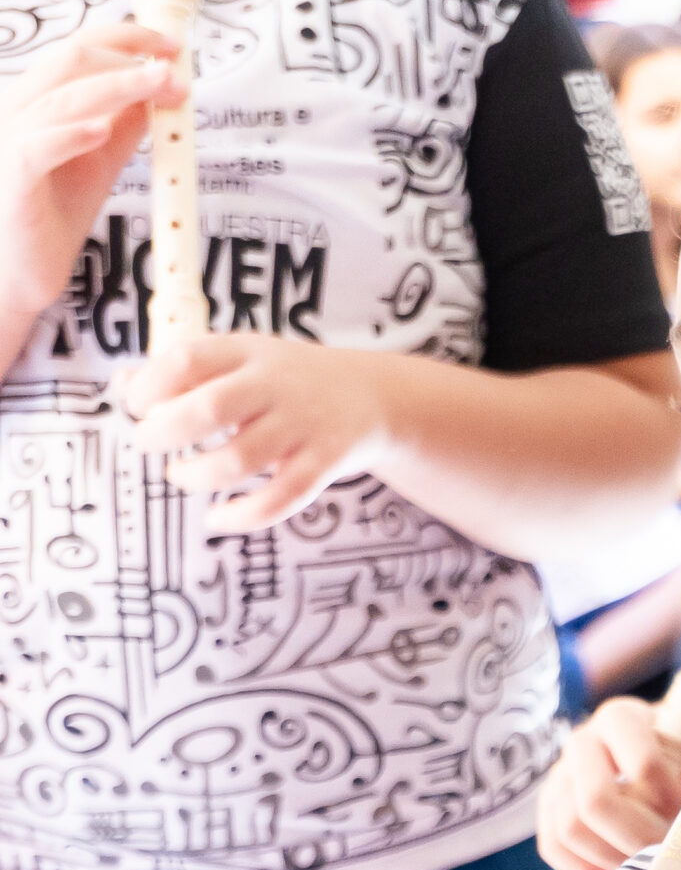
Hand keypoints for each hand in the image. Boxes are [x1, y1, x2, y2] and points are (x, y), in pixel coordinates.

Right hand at [0, 22, 185, 331]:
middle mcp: (22, 109)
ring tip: (157, 85)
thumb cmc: (56, 213)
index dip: (127, 38)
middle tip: (173, 69)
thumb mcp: (102, 160)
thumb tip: (162, 89)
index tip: (173, 47)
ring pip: (61, 98)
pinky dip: (70, 134)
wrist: (21, 270)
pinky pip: (36, 147)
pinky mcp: (11, 178)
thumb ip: (126, 125)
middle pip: (72, 60)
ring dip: (116, 87)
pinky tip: (102, 129)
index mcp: (43, 98)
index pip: (81, 48)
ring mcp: (11, 140)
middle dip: (129, 59)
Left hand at [126, 335, 388, 527]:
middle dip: (164, 433)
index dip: (151, 385)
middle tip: (148, 444)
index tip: (136, 406)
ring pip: (239, 460)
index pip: (188, 359)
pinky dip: (241, 516)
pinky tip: (216, 518)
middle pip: (211, 408)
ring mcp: (302, 427)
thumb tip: (122, 385)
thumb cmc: (286, 382)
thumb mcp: (239, 360)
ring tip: (179, 475)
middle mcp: (276, 386)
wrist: (370, 398)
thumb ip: (183, 373)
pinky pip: (278, 500)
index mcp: (248, 352)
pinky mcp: (322, 466)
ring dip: (195, 476)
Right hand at [536, 697, 680, 869]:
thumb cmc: (674, 754)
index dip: (667, 800)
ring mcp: (559, 774)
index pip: (643, 763)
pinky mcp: (547, 805)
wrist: (640, 751)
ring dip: (610, 857)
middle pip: (596, 800)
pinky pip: (552, 846)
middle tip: (660, 853)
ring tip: (639, 864)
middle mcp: (582, 741)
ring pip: (570, 828)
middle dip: (635, 837)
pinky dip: (582, 868)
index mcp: (622, 718)